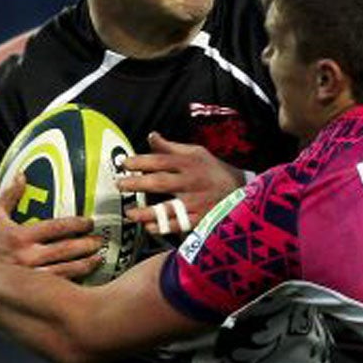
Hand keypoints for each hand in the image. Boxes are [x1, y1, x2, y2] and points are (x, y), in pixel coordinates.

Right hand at [0, 169, 102, 282]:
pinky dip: (73, 280)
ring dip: (85, 263)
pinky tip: (85, 276)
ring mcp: (28, 277)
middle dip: (87, 244)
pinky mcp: (27, 292)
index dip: (76, 224)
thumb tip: (22, 173)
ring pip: (65, 270)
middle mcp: (26, 258)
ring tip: (100, 258)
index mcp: (18, 237)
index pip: (56, 227)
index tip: (89, 222)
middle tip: (102, 240)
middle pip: (66, 250)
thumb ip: (8, 194)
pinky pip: (55, 285)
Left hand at [119, 134, 243, 236]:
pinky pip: (178, 225)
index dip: (141, 161)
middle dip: (138, 184)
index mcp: (189, 163)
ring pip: (168, 208)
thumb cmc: (214, 170)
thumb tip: (151, 136)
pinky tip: (148, 227)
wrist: (242, 192)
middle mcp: (191, 182)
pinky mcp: (200, 220)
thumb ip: (171, 148)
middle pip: (161, 183)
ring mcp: (196, 203)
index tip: (124, 163)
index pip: (161, 160)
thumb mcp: (197, 153)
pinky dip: (162, 227)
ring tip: (129, 213)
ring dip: (146, 212)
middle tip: (120, 185)